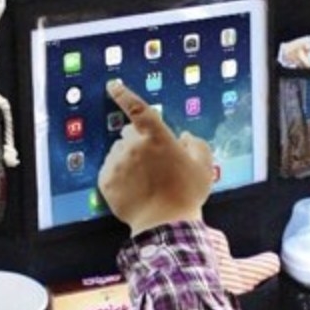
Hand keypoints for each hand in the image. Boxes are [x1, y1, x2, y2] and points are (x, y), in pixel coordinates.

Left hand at [97, 79, 214, 234]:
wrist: (165, 225)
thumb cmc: (187, 195)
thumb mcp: (204, 167)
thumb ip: (196, 145)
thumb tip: (185, 138)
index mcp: (157, 137)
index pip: (137, 108)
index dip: (124, 94)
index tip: (113, 85)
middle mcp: (133, 145)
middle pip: (130, 135)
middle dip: (139, 143)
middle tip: (153, 165)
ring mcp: (117, 162)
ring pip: (119, 153)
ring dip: (128, 160)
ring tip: (145, 182)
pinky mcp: (106, 180)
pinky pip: (110, 171)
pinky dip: (119, 177)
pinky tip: (134, 190)